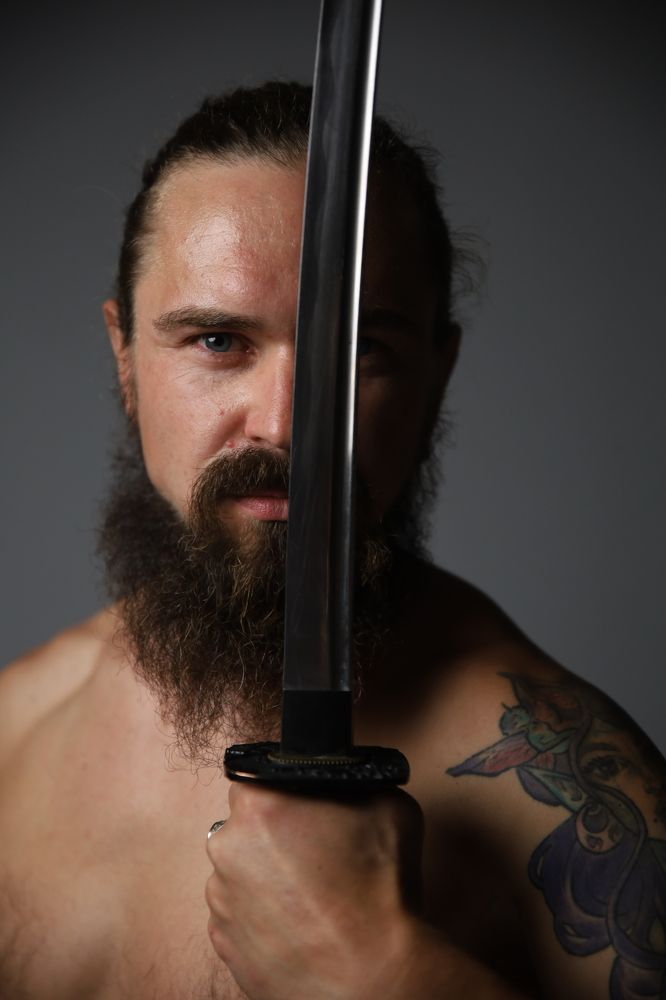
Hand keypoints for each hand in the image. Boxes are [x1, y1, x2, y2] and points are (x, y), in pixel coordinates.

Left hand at [205, 782, 423, 999]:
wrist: (374, 977)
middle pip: (245, 827)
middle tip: (314, 855)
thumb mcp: (389, 805)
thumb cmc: (379, 891)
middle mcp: (226, 847)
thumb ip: (355, 783)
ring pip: (240, 873)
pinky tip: (299, 924)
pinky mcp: (224, 945)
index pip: (257, 777)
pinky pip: (239, 916)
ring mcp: (220, 900)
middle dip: (274, 836)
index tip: (305, 811)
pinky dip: (262, 918)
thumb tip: (349, 784)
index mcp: (258, 805)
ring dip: (266, 878)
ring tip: (310, 898)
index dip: (285, 793)